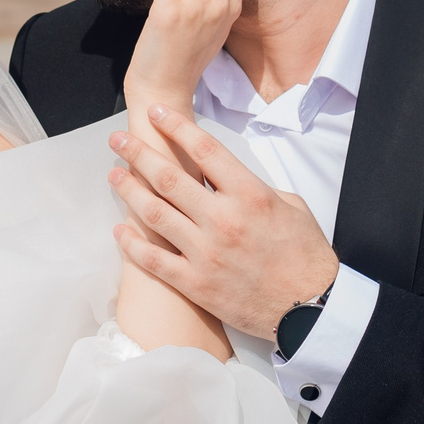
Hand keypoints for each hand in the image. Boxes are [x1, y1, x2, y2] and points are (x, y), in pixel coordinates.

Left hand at [108, 107, 336, 340]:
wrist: (310, 309)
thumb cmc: (306, 257)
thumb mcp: (292, 206)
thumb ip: (257, 188)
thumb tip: (230, 180)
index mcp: (250, 195)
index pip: (204, 150)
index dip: (175, 127)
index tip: (156, 114)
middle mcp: (223, 220)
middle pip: (169, 177)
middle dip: (138, 153)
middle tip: (117, 139)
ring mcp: (206, 253)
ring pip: (155, 214)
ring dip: (129, 191)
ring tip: (113, 175)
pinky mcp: (196, 284)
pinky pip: (154, 260)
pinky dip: (132, 244)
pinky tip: (118, 230)